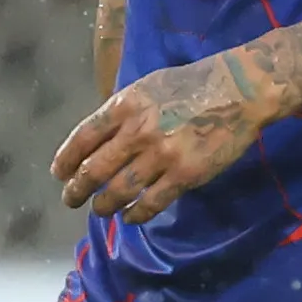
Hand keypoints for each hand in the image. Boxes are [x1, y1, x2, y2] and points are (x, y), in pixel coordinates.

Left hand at [53, 52, 276, 221]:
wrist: (240, 90)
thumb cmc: (193, 84)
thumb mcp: (148, 87)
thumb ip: (122, 112)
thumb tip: (99, 139)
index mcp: (125, 106)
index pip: (82, 139)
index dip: (66, 160)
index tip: (60, 174)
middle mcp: (138, 132)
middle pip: (95, 170)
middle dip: (77, 190)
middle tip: (71, 199)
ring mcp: (162, 156)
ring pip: (119, 191)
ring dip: (104, 206)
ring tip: (101, 211)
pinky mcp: (185, 175)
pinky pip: (152, 203)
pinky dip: (136, 214)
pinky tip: (131, 216)